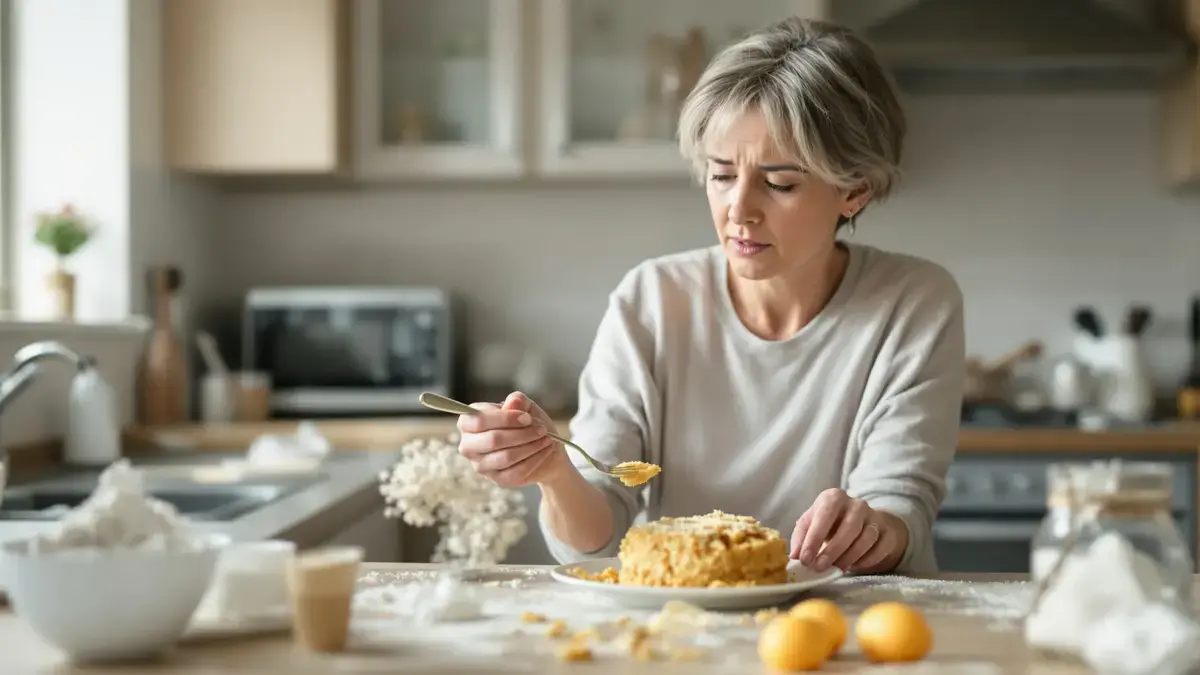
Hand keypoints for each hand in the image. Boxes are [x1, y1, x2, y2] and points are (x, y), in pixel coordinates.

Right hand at [456, 392, 574, 488]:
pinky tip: (545, 450)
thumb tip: (513, 401)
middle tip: (541, 429)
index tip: (527, 417)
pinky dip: (535, 459)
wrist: (542, 447)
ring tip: (545, 438)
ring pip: (506, 457)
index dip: (505, 418)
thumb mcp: (525, 407)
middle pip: (492, 440)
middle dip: (522, 433)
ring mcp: (481, 466)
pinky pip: (516, 472)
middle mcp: (469, 446)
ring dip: (530, 446)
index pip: (479, 420)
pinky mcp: (497, 480)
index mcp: (468, 423)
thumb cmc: (527, 424)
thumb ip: (518, 401)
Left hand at [790, 489, 908, 573]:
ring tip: (836, 568)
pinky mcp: (887, 532)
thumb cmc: (830, 524)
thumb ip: (802, 537)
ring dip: (849, 557)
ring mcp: (874, 517)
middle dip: (832, 551)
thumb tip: (795, 557)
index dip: (813, 539)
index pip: (824, 516)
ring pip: (865, 539)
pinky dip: (866, 560)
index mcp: (833, 498)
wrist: (861, 522)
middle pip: (848, 528)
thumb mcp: (811, 524)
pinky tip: (853, 566)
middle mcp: (856, 504)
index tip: (805, 559)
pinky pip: (880, 548)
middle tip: (819, 567)